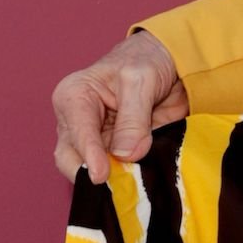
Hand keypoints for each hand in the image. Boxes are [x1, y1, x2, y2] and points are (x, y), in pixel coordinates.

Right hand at [51, 30, 187, 184]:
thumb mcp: (141, 80)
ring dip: (112, 179)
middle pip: (72, 159)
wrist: (170, 60)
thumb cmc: (147, 59)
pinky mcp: (114, 150)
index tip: (101, 175)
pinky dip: (126, 177)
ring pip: (92, 169)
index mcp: (74, 97)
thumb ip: (133, 118)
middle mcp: (77, 122)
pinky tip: (140, 180)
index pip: (77, 133)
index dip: (89, 156)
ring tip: (132, 183)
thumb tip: (125, 155)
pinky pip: (116, 170)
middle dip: (92, 173)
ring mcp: (96, 139)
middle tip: (119, 183)